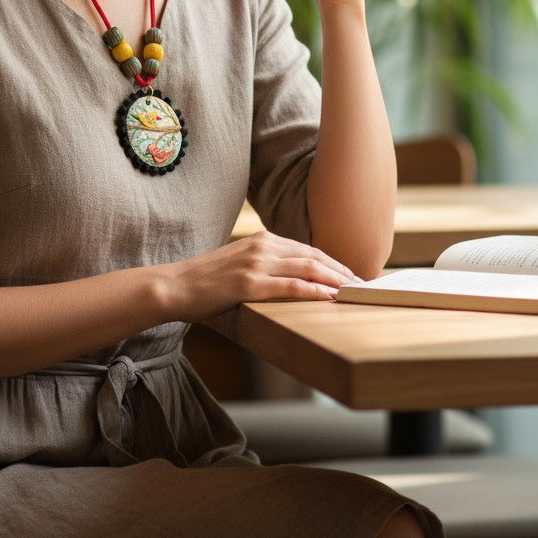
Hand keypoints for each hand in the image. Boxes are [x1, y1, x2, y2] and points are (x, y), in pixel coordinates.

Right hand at [166, 230, 361, 323]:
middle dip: (342, 271)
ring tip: (355, 291)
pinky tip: (329, 297)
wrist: (174, 286)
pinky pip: (289, 286)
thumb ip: (265, 266)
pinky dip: (313, 291)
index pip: (307, 249)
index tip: (352, 275)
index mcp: (262, 240)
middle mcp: (263, 246)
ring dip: (335, 280)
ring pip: (307, 268)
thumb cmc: (206, 282)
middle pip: (314, 256)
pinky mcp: (248, 283)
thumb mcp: (240, 264)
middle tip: (363, 285)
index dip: (333, 262)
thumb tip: (294, 280)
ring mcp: (256, 263)